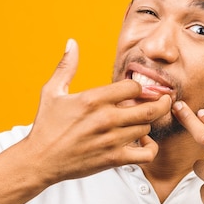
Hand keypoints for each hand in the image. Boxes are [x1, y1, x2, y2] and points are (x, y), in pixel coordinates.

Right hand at [25, 39, 171, 183]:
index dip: (140, 87)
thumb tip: (72, 43)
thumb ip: (66, 66)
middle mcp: (105, 118)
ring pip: (147, 127)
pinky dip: (151, 148)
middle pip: (150, 108)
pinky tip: (143, 142)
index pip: (134, 87)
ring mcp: (111, 140)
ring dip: (148, 123)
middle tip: (163, 100)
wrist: (39, 160)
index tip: (139, 91)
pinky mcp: (114, 159)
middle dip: (161, 102)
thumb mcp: (52, 92)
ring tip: (141, 121)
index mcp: (93, 99)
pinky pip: (146, 154)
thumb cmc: (46, 126)